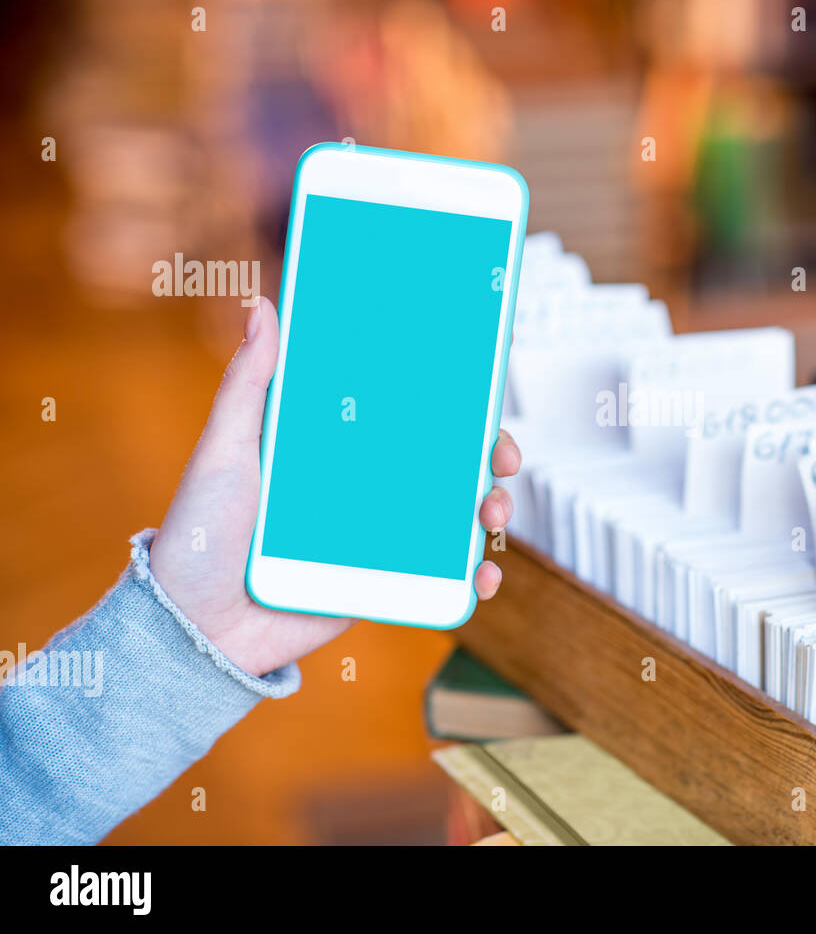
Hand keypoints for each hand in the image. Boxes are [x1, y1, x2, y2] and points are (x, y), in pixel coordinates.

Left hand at [149, 299, 520, 678]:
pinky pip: (440, 577)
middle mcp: (366, 490)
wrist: (196, 626)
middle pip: (446, 463)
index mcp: (337, 451)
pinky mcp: (381, 583)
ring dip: (490, 510)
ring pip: (455, 517)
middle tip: (503, 457)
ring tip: (492, 513)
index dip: (452, 403)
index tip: (482, 389)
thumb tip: (263, 307)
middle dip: (490, 456)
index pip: (407, 415)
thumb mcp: (224, 450)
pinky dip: (473, 577)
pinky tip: (482, 576)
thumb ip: (247, 384)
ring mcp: (379, 538)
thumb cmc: (201, 534)